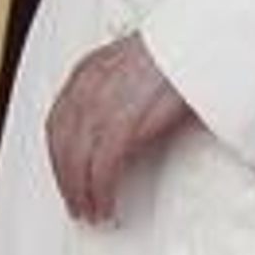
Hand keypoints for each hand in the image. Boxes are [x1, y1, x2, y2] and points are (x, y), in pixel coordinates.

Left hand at [45, 32, 190, 222]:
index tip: (64, 173)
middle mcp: (87, 86)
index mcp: (87, 71)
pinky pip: (102, 166)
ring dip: (80, 191)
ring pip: (77, 158)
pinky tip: (106, 205)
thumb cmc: (174, 56)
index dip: (58, 154)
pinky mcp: (123, 122)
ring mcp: (102, 103)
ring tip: (91, 212)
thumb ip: (113, 92)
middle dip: (65, 178)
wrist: (197, 43)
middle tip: (75, 202)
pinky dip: (101, 191)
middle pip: (61, 143)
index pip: (58, 121)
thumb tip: (109, 126)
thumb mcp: (131, 67)